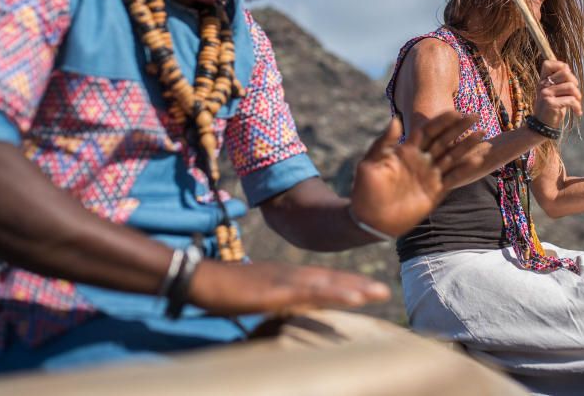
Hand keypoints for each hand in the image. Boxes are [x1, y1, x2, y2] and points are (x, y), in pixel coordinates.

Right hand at [188, 259, 389, 315]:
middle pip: (330, 279)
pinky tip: (351, 298)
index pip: (322, 279)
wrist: (199, 277)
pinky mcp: (275, 291)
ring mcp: (283, 280)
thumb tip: (287, 308)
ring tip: (377, 293)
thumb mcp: (255, 295)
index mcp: (285, 275)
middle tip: (384, 292)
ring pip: (325, 283)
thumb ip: (273, 299)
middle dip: (357, 285)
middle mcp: (289, 274)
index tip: (369, 290)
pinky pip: (310, 293)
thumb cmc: (222, 288)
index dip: (346, 284)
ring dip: (352, 288)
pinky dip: (333, 293)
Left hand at [350, 112, 481, 236]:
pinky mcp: (436, 191)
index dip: (441, 121)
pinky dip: (466, 169)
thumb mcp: (370, 163)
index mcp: (406, 150)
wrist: (370, 220)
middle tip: (475, 116)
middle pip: (444, 140)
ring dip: (467, 145)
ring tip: (483, 135)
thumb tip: (395, 119)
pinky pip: (454, 177)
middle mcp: (421, 160)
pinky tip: (478, 159)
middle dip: (459, 128)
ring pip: (452, 156)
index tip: (456, 111)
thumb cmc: (365, 190)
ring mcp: (430, 175)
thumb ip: (384, 143)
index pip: (427, 131)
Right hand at [533, 60, 582, 127]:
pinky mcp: (551, 103)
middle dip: (575, 83)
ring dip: (578, 96)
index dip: (561, 66)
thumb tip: (568, 69)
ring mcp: (545, 94)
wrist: (542, 126)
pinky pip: (571, 100)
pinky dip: (577, 107)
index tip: (567, 77)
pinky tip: (577, 112)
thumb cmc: (552, 109)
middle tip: (575, 93)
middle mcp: (542, 85)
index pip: (548, 64)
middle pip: (565, 73)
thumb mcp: (553, 93)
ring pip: (570, 87)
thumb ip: (559, 82)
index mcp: (542, 81)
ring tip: (577, 103)